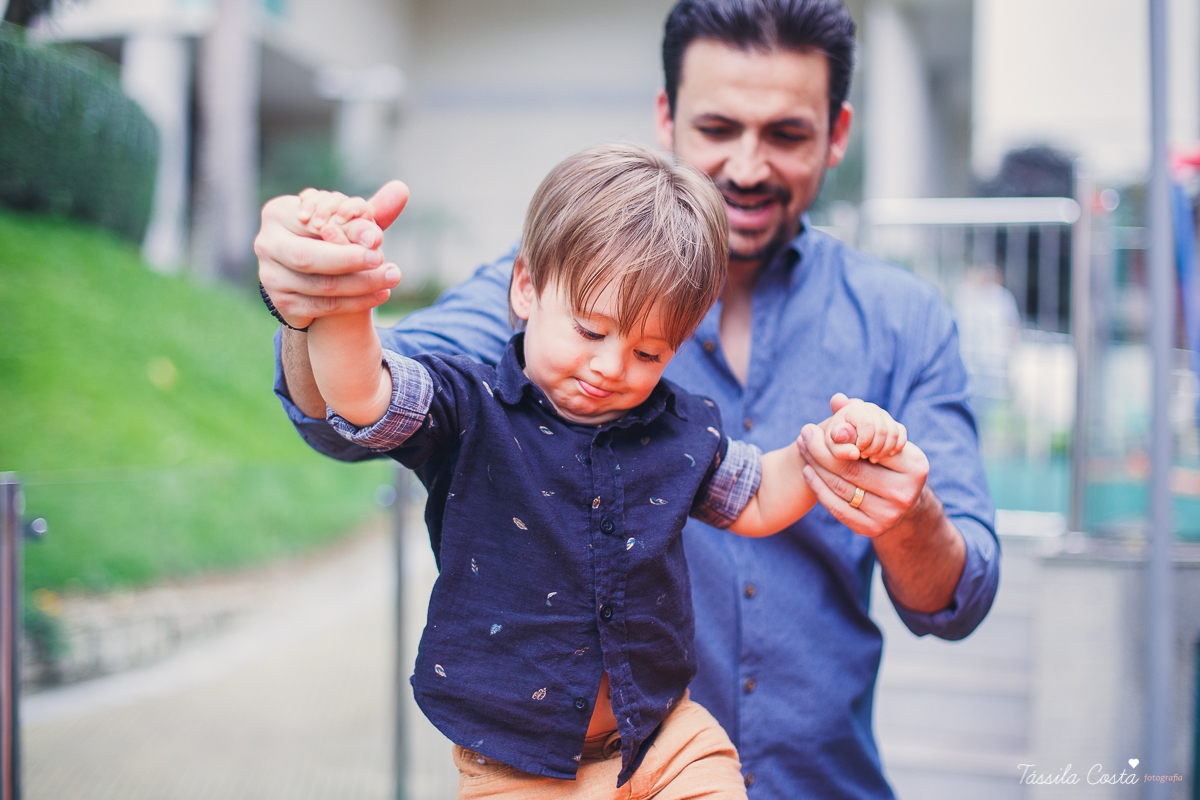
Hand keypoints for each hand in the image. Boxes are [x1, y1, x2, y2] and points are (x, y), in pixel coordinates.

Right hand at [255, 180, 409, 328]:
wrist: (311, 275)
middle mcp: (266, 245)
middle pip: (308, 258)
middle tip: (381, 259)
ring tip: (391, 278)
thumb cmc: (329, 238)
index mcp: (277, 213)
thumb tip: (402, 189)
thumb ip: (370, 211)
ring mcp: (270, 277)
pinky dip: (356, 302)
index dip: (346, 231)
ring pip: (321, 286)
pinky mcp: (282, 304)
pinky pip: (323, 307)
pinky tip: (381, 294)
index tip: (379, 239)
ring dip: (361, 285)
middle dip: (349, 261)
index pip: (313, 223)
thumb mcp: (346, 222)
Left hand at [797, 420, 928, 538]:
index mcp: (915, 466)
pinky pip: (837, 508)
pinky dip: (819, 489)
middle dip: (821, 451)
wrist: (901, 500)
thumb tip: (838, 399)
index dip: (839, 438)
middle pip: (850, 470)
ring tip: (802, 449)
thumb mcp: (883, 438)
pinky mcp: (872, 529)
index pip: (868, 450)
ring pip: (841, 488)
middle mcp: (906, 493)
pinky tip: (808, 472)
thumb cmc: (888, 461)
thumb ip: (861, 418)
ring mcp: (889, 515)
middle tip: (803, 435)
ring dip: (816, 467)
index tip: (816, 427)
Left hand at [820, 392, 906, 462]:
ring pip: (894, 432)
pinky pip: (901, 433)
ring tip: (872, 459)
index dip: (864, 441)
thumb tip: (854, 453)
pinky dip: (896, 446)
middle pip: (882, 429)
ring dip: (885, 450)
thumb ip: (839, 448)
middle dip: (874, 448)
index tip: (857, 450)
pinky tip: (888, 455)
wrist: (844, 439)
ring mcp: (883, 414)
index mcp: (854, 408)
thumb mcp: (833, 447)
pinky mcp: (892, 422)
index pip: (867, 423)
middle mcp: (870, 408)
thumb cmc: (837, 442)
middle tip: (864, 457)